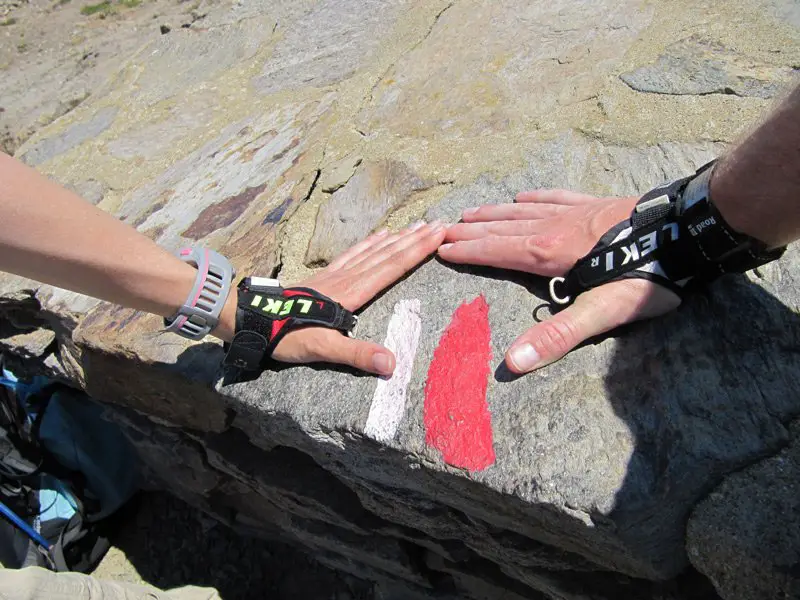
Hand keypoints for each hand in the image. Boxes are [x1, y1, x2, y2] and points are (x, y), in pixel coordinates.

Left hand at [271, 221, 445, 374]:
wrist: (254, 318)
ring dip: (398, 238)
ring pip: (374, 251)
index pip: (392, 267)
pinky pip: (354, 253)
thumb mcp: (321, 350)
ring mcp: (336, 274)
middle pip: (388, 254)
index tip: (438, 234)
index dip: (417, 251)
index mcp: (352, 293)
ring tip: (418, 224)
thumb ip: (356, 355)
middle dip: (415, 239)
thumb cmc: (287, 335)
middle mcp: (348, 278)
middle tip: (440, 224)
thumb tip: (391, 363)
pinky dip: (370, 242)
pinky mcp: (326, 275)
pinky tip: (380, 234)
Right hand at [438, 190, 680, 373]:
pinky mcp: (595, 203)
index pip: (496, 251)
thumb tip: (513, 361)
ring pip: (522, 211)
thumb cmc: (646, 276)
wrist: (687, 231)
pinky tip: (523, 196)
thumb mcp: (603, 313)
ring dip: (494, 213)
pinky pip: (553, 197)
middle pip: (503, 228)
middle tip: (443, 229)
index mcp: (548, 254)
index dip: (467, 251)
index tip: (440, 248)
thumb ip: (557, 335)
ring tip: (470, 213)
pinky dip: (532, 198)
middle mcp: (554, 227)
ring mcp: (574, 212)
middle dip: (472, 231)